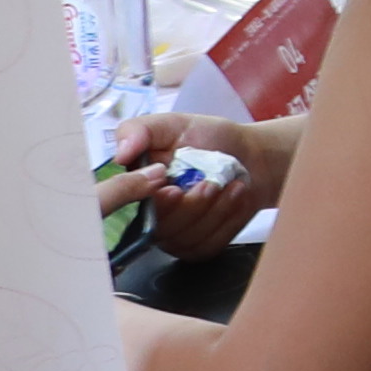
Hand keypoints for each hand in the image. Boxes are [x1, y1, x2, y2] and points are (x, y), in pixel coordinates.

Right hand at [106, 112, 296, 260]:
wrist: (251, 155)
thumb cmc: (209, 139)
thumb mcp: (173, 125)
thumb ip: (141, 130)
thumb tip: (120, 153)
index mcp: (137, 188)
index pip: (129, 208)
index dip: (152, 203)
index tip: (172, 189)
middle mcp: (149, 215)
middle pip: (161, 228)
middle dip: (191, 206)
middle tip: (211, 183)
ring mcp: (174, 235)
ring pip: (186, 238)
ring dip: (214, 211)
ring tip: (231, 185)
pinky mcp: (198, 246)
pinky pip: (207, 244)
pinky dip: (227, 221)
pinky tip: (237, 198)